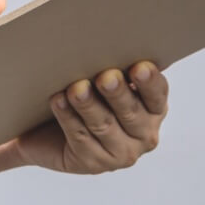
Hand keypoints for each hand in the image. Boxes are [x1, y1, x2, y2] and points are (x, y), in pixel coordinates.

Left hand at [14, 61, 168, 173]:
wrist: (47, 129)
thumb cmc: (85, 93)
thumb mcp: (103, 79)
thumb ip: (114, 66)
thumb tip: (109, 41)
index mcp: (154, 109)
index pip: (157, 95)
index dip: (149, 82)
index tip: (139, 66)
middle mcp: (144, 134)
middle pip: (130, 112)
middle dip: (117, 93)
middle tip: (106, 76)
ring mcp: (120, 154)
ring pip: (103, 125)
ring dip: (88, 105)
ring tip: (76, 88)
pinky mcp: (93, 164)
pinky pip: (80, 138)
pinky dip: (68, 118)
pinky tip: (58, 101)